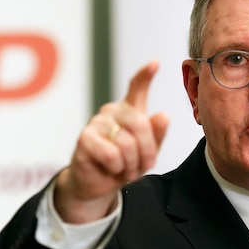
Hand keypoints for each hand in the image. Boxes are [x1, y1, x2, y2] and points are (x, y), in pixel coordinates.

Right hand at [54, 61, 169, 222]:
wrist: (98, 184)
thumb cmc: (124, 163)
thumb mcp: (146, 152)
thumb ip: (156, 135)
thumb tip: (163, 115)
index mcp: (129, 110)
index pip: (137, 88)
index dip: (145, 75)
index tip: (154, 63)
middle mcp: (112, 111)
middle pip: (140, 124)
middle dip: (147, 151)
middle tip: (145, 166)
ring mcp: (96, 123)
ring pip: (127, 143)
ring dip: (132, 164)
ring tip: (126, 169)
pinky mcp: (84, 139)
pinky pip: (111, 154)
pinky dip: (117, 167)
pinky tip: (111, 168)